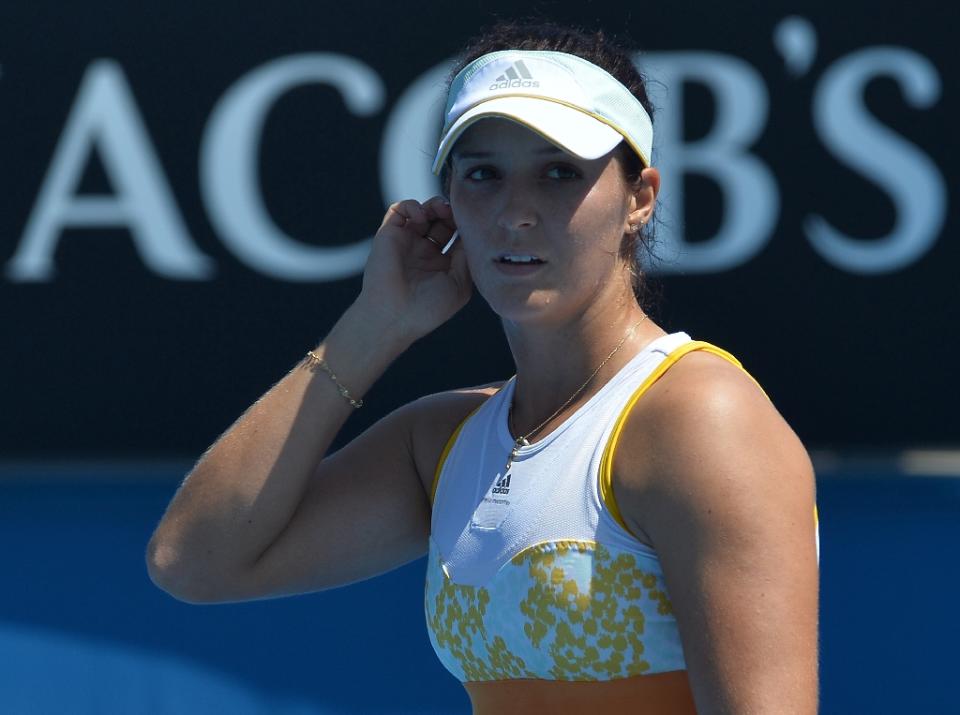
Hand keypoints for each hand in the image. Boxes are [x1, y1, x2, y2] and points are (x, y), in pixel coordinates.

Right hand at [356, 196, 471, 343]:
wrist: (394, 316)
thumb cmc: (428, 308)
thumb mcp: (459, 284)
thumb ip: (466, 257)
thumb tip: (470, 233)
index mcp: (441, 264)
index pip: (456, 235)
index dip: (466, 225)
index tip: (475, 220)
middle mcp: (424, 252)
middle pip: (442, 220)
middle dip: (452, 212)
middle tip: (458, 211)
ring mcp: (406, 242)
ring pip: (422, 211)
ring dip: (435, 205)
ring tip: (442, 210)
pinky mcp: (389, 235)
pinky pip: (399, 210)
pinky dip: (411, 206)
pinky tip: (421, 216)